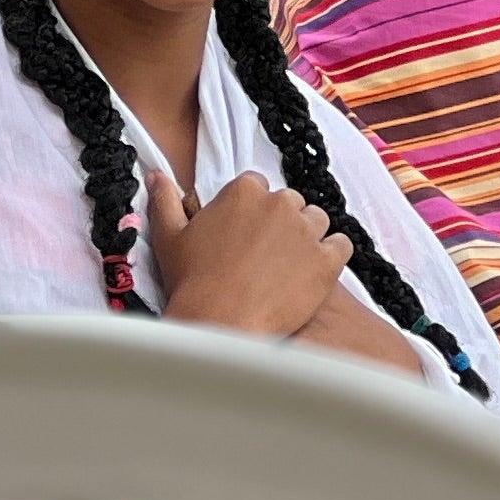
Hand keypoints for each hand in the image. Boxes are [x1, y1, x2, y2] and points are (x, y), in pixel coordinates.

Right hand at [145, 169, 349, 342]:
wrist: (220, 324)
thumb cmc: (192, 282)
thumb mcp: (169, 236)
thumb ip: (164, 199)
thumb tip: (157, 174)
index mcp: (244, 190)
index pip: (258, 186)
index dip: (252, 211)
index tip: (245, 234)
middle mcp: (280, 203)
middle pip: (290, 203)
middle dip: (281, 223)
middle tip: (265, 254)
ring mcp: (306, 231)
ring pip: (317, 221)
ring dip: (307, 237)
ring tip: (289, 266)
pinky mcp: (327, 260)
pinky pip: (342, 245)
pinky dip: (333, 255)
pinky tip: (315, 272)